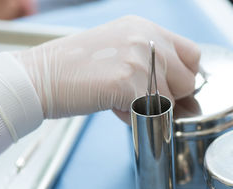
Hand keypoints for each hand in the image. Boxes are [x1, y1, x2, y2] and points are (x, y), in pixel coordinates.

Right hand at [15, 16, 200, 122]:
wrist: (39, 75)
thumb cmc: (73, 66)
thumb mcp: (117, 47)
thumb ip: (146, 57)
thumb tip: (170, 83)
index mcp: (145, 28)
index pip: (192, 54)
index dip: (183, 76)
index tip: (169, 88)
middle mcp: (147, 39)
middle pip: (187, 81)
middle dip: (168, 96)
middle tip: (138, 96)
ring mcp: (140, 59)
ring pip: (171, 101)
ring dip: (149, 108)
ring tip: (119, 99)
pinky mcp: (129, 82)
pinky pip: (152, 112)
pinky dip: (135, 116)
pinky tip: (113, 106)